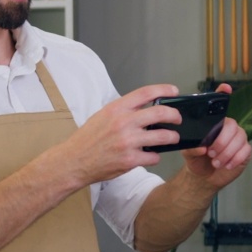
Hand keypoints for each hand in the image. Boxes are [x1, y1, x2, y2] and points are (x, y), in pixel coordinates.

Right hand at [62, 84, 182, 185]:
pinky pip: (154, 157)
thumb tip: (145, 108)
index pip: (146, 93)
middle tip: (177, 119)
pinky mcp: (130, 160)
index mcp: (117, 109)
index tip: (174, 91)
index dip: (164, 90)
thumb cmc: (87, 139)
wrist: (74, 161)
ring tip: (172, 138)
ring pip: (163, 136)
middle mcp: (124, 123)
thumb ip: (123, 111)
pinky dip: (155, 156)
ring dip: (172, 137)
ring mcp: (128, 142)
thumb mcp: (102, 116)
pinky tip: (151, 156)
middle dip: (174, 116)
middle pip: (160, 113)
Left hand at [180, 84, 250, 188]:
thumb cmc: (196, 159)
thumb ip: (191, 148)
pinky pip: (245, 150)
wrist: (203, 176)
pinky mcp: (245, 151)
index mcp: (214, 123)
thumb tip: (202, 147)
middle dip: (221, 141)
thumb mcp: (188, 153)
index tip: (225, 88)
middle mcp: (228, 127)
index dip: (224, 94)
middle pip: (232, 125)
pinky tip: (226, 165)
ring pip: (240, 138)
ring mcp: (238, 138)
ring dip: (227, 153)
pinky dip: (235, 159)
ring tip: (216, 162)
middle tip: (211, 153)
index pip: (220, 104)